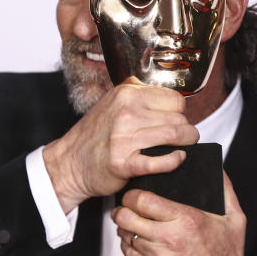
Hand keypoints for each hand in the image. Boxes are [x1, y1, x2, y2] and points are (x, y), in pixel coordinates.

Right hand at [42, 77, 199, 211]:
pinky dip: (174, 160)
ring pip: (175, 136)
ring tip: (183, 146)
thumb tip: (163, 91)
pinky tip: (176, 159)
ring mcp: (124, 139)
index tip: (176, 119)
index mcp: (126, 94)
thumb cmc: (94, 135)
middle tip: (183, 136)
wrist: (70, 163)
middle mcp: (125, 113)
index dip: (180, 111)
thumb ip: (136, 92)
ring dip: (186, 143)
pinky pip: (161, 161)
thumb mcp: (111, 101)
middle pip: (179, 118)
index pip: (175, 99)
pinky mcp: (123, 163)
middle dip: (186, 129)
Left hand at [112, 172, 256, 255]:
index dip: (133, 194)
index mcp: (186, 220)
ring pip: (124, 236)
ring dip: (125, 230)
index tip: (134, 194)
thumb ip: (225, 190)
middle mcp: (167, 240)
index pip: (142, 199)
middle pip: (126, 216)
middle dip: (123, 210)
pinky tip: (141, 246)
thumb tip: (216, 170)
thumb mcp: (235, 221)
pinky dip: (131, 248)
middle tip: (127, 209)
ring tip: (133, 227)